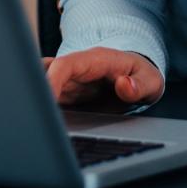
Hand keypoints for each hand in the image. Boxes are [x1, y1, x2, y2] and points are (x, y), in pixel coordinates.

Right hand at [43, 47, 164, 112]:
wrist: (138, 77)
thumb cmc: (142, 76)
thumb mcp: (150, 81)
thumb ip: (140, 85)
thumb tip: (124, 85)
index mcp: (95, 61)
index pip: (65, 65)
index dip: (51, 81)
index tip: (46, 101)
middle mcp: (77, 69)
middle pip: (45, 73)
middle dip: (35, 92)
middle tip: (36, 118)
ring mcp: (70, 82)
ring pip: (42, 84)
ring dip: (38, 102)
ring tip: (38, 124)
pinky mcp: (67, 96)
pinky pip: (48, 100)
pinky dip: (43, 110)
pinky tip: (44, 126)